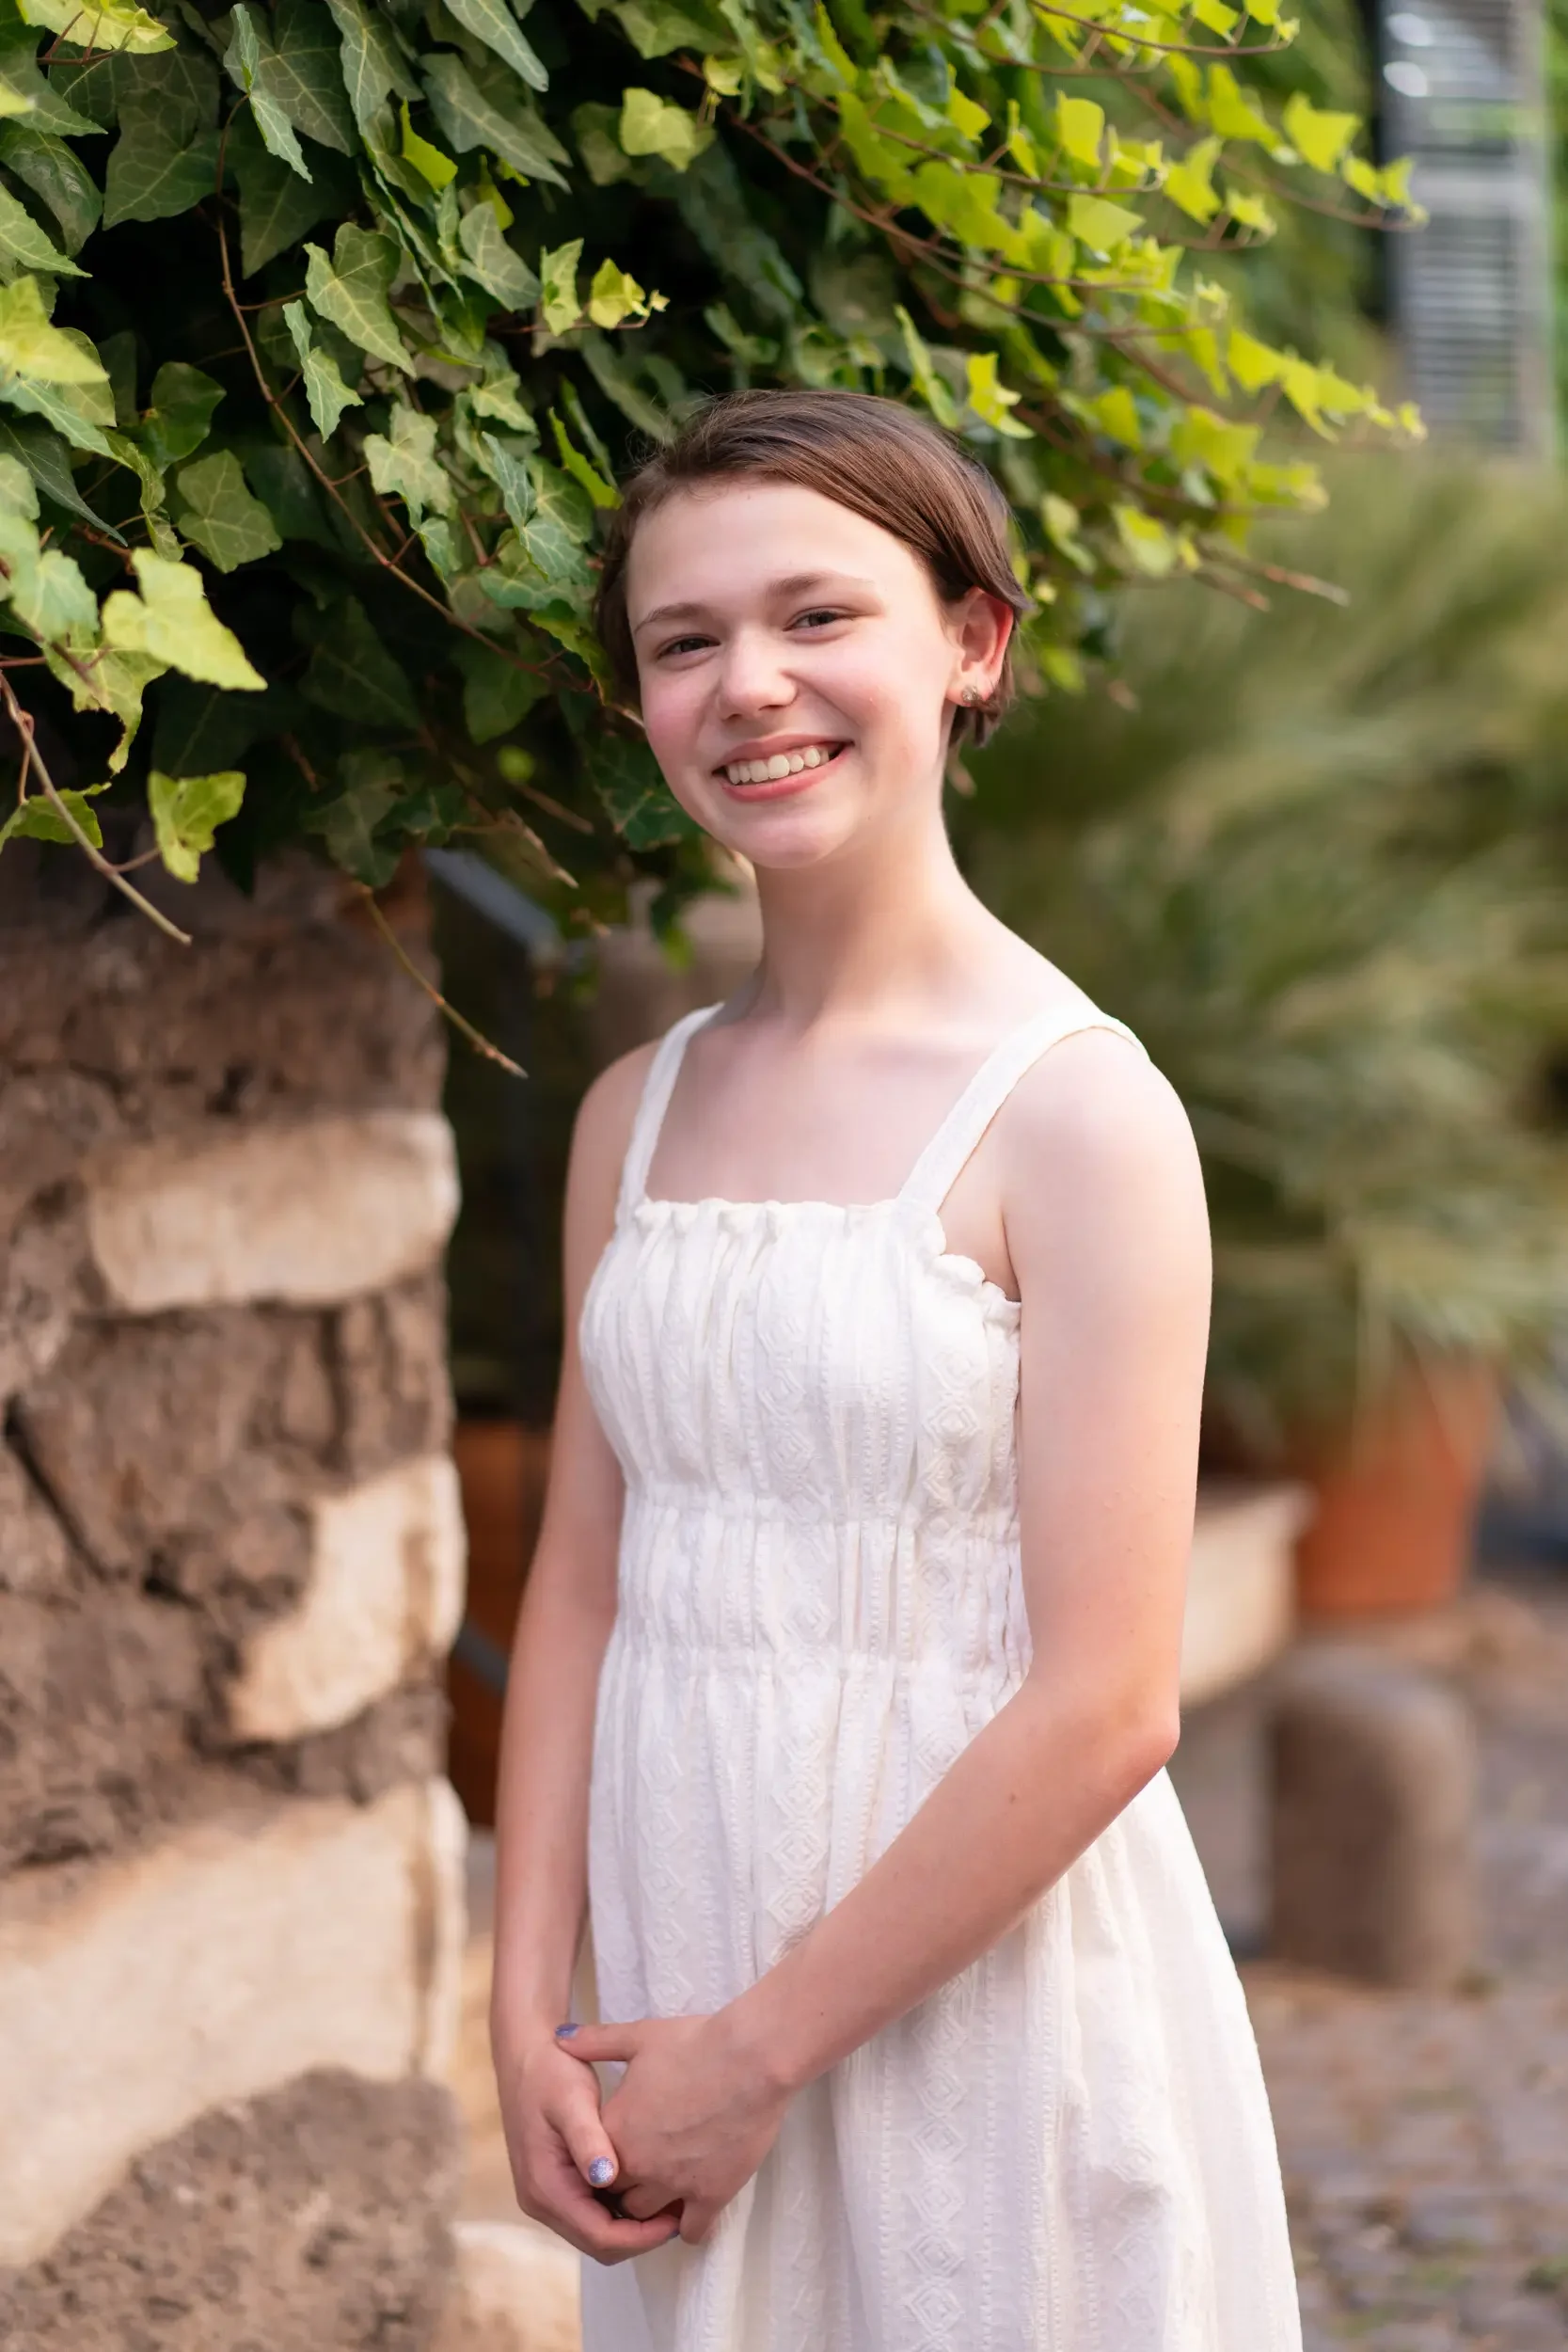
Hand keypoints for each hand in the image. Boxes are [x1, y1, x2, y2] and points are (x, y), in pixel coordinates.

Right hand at [492, 2024, 682, 2265]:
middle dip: (640, 2236)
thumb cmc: (551, 2072)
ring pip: (596, 2232)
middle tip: (680, 2213)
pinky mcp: (557, 2185)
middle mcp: (542, 2201)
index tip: (676, 2219)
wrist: (525, 2055)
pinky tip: (646, 2185)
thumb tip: (605, 2179)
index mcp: (545, 2187)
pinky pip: (591, 2212)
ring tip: (669, 2200)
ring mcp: (547, 2196)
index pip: (598, 2235)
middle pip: (598, 2242)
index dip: (640, 2237)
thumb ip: (588, 2139)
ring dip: (631, 2226)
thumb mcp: (572, 2099)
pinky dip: (619, 2209)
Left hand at [555, 2010, 791, 2244]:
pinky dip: (690, 2225)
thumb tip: (559, 2036)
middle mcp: (639, 2164)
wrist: (750, 2059)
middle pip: (616, 2194)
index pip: (591, 2164)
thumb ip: (595, 2041)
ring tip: (666, 2191)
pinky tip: (695, 2209)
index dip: (602, 2159)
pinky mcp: (711, 2195)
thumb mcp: (639, 2037)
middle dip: (625, 2186)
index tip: (615, 2152)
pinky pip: (692, 2231)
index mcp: (616, 2129)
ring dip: (653, 2208)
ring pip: (649, 2216)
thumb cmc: (695, 2043)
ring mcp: (675, 2184)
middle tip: (641, 2172)